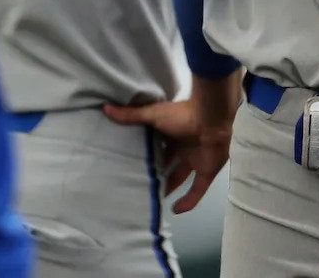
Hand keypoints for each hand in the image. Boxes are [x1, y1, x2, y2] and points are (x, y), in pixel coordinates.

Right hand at [103, 74, 239, 212]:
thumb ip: (131, 115)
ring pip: (181, 177)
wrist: (212, 118)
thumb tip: (105, 108)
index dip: (148, 155)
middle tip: (140, 184)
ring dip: (170, 187)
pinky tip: (175, 210)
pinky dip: (188, 201)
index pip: (158, 146)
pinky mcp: (207, 171)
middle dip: (157, 173)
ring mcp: (197, 158)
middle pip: (169, 163)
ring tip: (153, 199)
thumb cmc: (182, 115)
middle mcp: (185, 145)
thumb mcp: (153, 115)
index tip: (133, 165)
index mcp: (173, 131)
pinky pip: (197, 190)